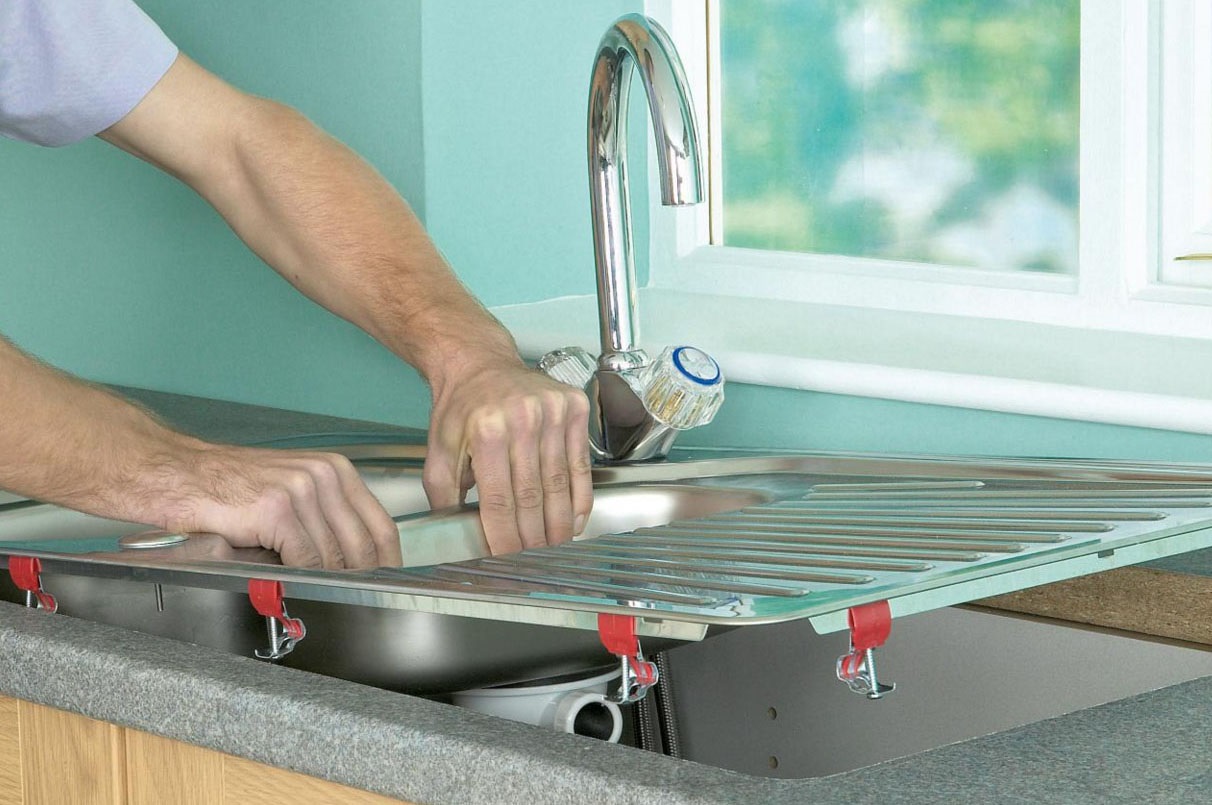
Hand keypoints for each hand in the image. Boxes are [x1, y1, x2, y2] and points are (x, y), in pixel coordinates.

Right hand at [158, 444, 401, 568]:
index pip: (381, 526)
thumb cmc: (231, 489)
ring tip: (315, 592)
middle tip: (353, 601)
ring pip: (333, 557)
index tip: (387, 585)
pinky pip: (304, 560)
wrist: (178, 475)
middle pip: (362, 546)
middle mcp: (325, 475)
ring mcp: (302, 490)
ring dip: (325, 581)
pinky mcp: (277, 510)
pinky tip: (290, 580)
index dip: (388, 562)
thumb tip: (358, 564)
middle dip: (358, 579)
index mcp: (336, 470)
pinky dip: (301, 578)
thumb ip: (326, 519)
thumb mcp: (292, 492)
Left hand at [424, 362, 593, 554]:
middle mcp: (522, 418)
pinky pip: (579, 464)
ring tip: (554, 545)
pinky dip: (579, 497)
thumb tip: (458, 535)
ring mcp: (552, 411)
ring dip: (558, 522)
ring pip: (558, 483)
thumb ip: (444, 495)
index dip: (504, 536)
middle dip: (532, 536)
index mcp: (486, 429)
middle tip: (532, 559)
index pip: (499, 499)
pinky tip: (573, 519)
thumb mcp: (438, 450)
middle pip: (532, 495)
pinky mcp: (573, 408)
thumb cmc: (460, 406)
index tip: (506, 557)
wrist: (479, 363)